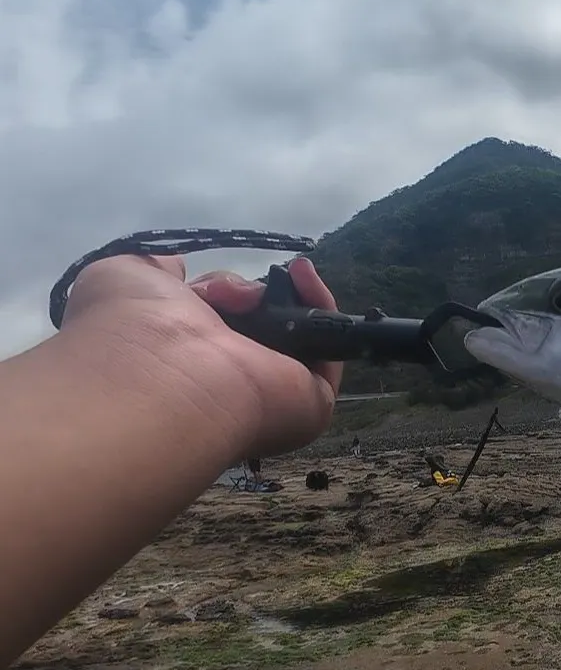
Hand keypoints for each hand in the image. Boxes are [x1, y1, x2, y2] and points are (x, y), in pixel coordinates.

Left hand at [61, 252, 341, 456]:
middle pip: (253, 328)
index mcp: (180, 368)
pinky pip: (327, 351)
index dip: (209, 296)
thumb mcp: (124, 277)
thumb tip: (175, 267)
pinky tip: (303, 274)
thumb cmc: (133, 331)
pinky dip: (320, 305)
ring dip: (287, 294)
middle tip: (230, 290)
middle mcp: (224, 386)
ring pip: (293, 336)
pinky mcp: (311, 402)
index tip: (199, 280)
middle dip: (246, 294)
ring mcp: (270, 397)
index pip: (208, 329)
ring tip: (274, 273)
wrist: (162, 379)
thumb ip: (152, 270)